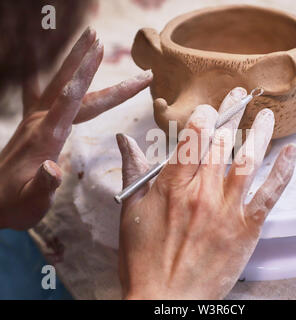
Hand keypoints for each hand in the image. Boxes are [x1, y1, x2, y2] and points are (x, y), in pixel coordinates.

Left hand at [0, 27, 152, 229]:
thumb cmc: (15, 204)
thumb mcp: (32, 202)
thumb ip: (44, 186)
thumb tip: (53, 169)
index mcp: (46, 137)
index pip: (70, 101)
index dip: (86, 75)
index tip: (99, 52)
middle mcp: (40, 122)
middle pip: (70, 88)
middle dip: (87, 64)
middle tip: (100, 39)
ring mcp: (34, 120)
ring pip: (59, 85)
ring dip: (74, 62)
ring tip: (88, 42)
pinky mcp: (32, 124)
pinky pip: (43, 93)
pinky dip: (51, 75)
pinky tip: (55, 64)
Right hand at [117, 87, 295, 299]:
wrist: (165, 299)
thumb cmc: (144, 258)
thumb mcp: (131, 212)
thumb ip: (133, 171)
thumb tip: (125, 140)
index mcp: (172, 186)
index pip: (192, 137)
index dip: (203, 116)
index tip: (208, 108)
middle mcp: (202, 192)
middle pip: (220, 142)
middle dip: (230, 113)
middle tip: (239, 96)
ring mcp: (227, 209)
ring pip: (248, 160)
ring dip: (259, 133)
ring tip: (267, 115)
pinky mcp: (246, 228)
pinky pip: (270, 194)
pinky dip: (284, 171)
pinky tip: (292, 152)